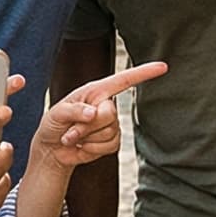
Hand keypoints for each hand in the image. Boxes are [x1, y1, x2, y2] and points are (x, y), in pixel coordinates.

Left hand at [35, 61, 167, 169]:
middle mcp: (106, 105)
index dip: (144, 73)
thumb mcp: (57, 113)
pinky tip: (82, 147)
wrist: (52, 150)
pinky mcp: (111, 141)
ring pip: (109, 132)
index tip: (163, 67)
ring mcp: (111, 124)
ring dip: (87, 139)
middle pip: (109, 114)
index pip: (124, 80)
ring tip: (73, 139)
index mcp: (95, 91)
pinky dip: (92, 149)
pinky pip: (110, 146)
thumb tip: (94, 113)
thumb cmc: (53, 124)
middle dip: (86, 126)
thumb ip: (75, 111)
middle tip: (70, 131)